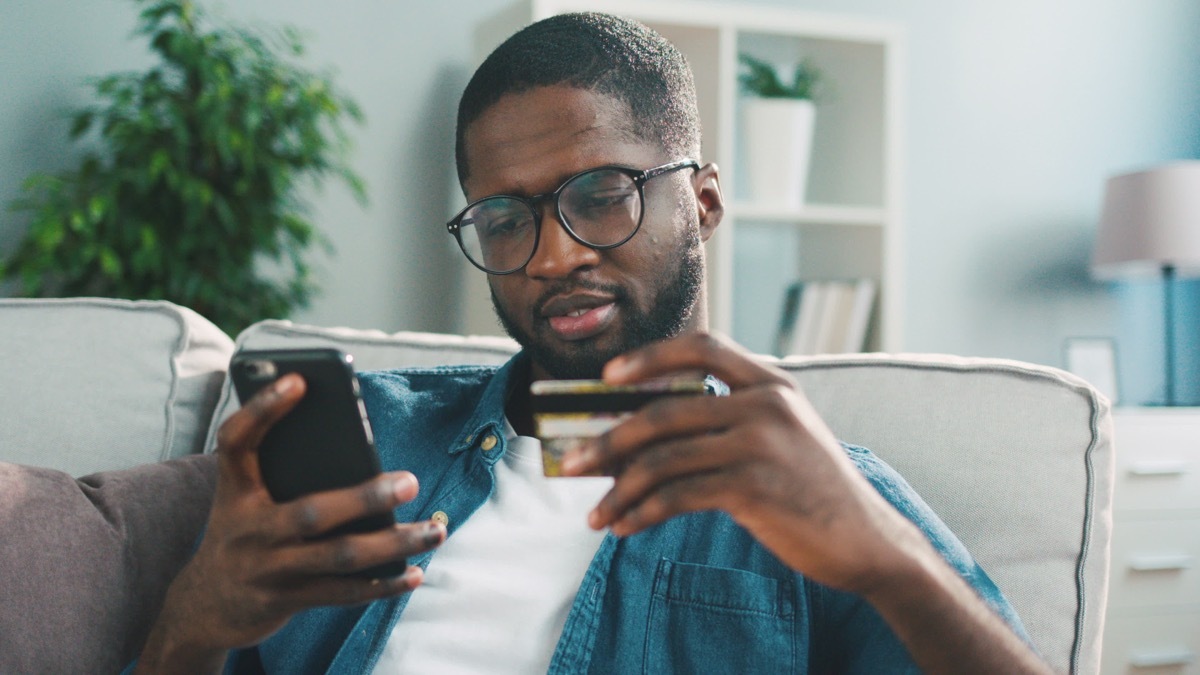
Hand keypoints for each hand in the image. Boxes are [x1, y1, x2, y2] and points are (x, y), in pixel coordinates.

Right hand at [138, 373, 444, 670]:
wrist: (204, 607)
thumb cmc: (245, 533)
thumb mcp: (246, 499)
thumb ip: (284, 474)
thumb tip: (361, 454)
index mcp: (235, 490)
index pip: (238, 442)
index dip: (264, 410)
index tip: (300, 380)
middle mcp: (248, 528)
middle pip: (312, 511)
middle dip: (366, 498)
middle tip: (411, 482)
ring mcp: (267, 568)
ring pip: (339, 556)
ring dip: (394, 543)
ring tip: (435, 530)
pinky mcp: (285, 600)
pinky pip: (342, 592)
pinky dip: (383, 584)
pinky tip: (415, 572)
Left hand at [559, 333, 926, 594]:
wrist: (865, 540)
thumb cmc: (810, 489)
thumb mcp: (781, 436)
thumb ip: (729, 419)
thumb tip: (641, 430)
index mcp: (772, 383)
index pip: (703, 347)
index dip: (650, 357)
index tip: (609, 376)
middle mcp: (766, 405)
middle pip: (664, 411)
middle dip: (608, 439)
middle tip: (572, 462)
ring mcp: (760, 445)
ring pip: (663, 459)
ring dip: (618, 489)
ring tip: (595, 513)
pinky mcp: (753, 489)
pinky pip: (677, 496)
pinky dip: (641, 514)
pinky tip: (624, 528)